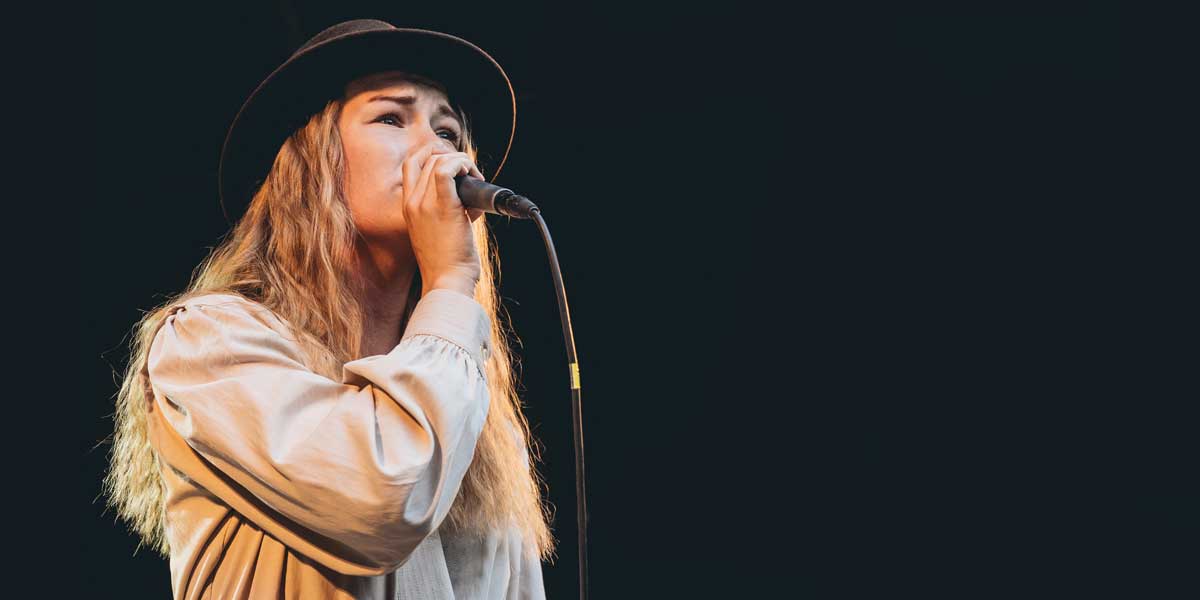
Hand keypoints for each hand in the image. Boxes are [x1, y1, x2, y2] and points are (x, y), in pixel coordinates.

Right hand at [400, 140, 485, 294]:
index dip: (432, 154)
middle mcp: (412, 202)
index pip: (411, 164)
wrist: (447, 282)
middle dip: (452, 158)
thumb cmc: (447, 262)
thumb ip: (446, 211)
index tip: (454, 162)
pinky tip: (474, 176)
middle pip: (427, 158)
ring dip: (462, 162)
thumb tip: (468, 198)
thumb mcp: (438, 232)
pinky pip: (447, 170)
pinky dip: (462, 164)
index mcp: (407, 207)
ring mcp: (424, 204)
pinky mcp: (443, 207)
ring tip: (476, 179)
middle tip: (470, 173)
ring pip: (438, 161)